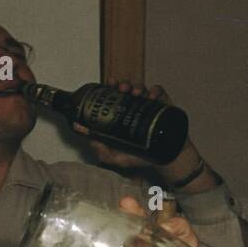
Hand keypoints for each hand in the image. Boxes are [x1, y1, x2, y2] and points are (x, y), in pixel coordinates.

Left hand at [71, 82, 196, 173]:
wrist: (165, 162)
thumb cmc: (139, 159)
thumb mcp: (115, 157)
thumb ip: (99, 148)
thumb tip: (83, 133)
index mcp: (121, 115)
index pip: (114, 97)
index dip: (109, 88)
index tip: (107, 84)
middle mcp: (133, 108)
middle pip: (126, 89)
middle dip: (122, 84)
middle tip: (121, 87)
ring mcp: (148, 106)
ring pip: (141, 88)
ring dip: (136, 86)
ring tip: (134, 92)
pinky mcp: (163, 106)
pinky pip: (159, 92)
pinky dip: (154, 91)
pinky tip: (151, 97)